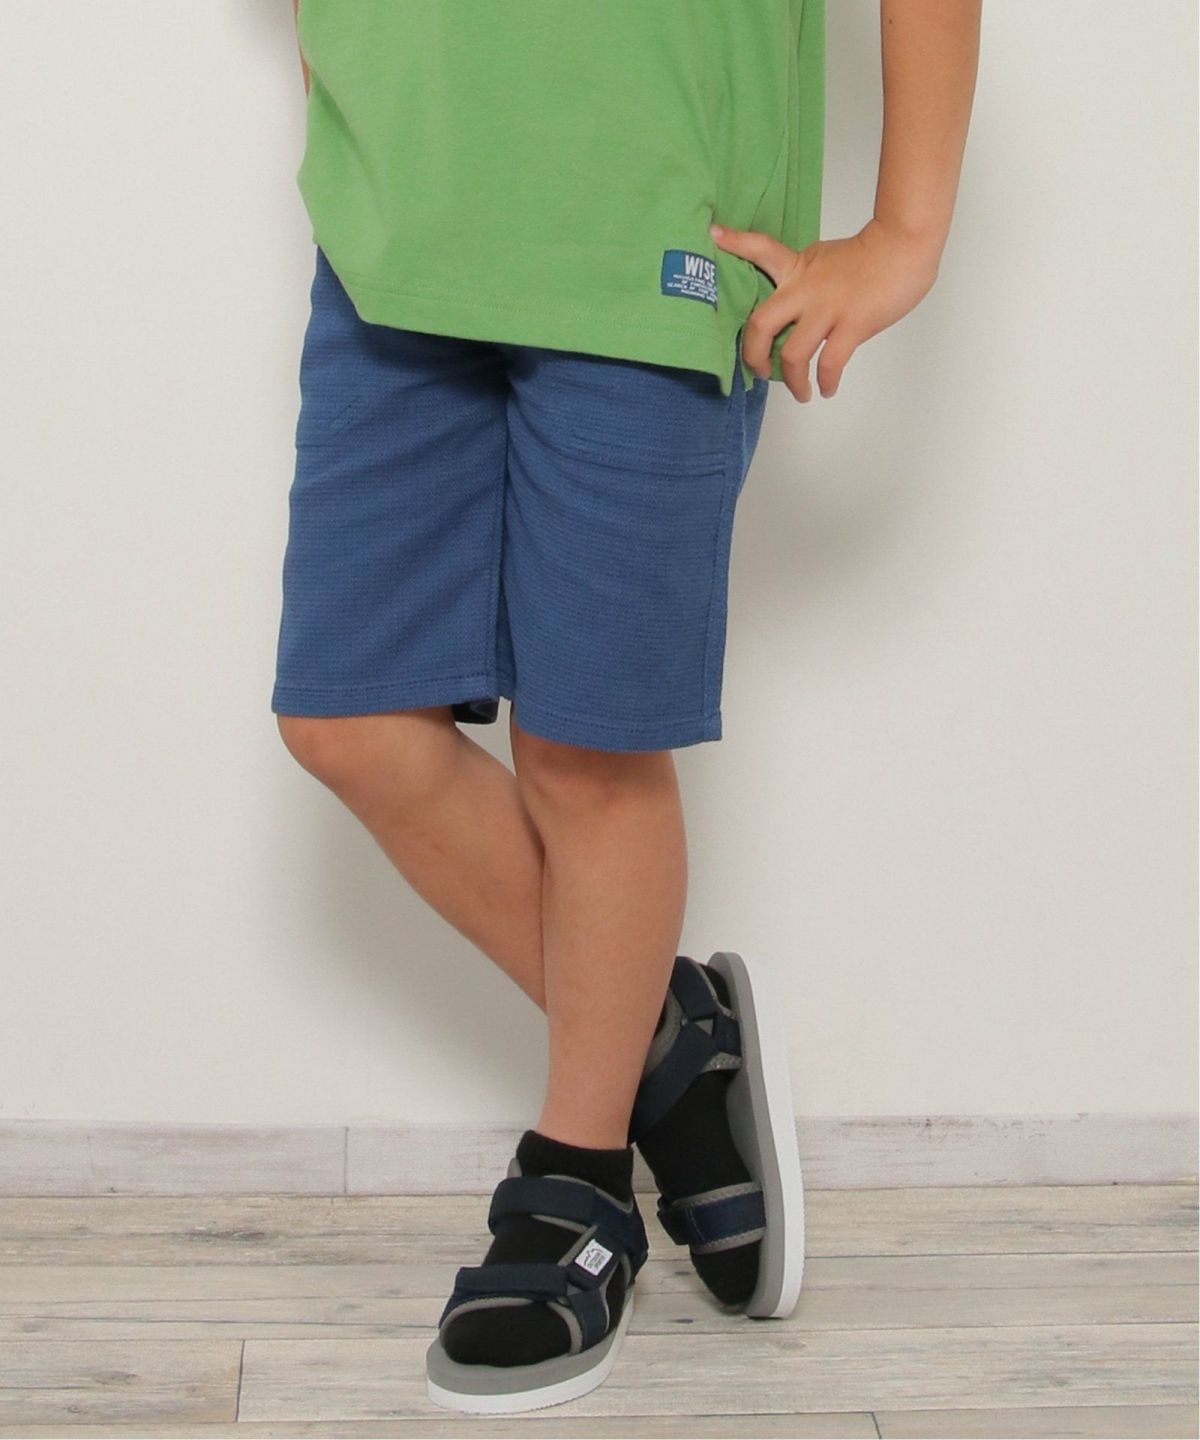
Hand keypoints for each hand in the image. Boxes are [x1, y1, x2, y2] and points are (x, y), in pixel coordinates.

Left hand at [710, 218, 942, 401]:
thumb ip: (802, 280)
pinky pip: (830, 363)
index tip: (713, 235)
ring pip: (793, 354)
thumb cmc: (869, 255)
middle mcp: (805, 289)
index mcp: (797, 269)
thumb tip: (789, 310)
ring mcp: (827, 308)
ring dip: (793, 382)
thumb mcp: (823, 259)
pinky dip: (826, 382)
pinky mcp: (852, 324)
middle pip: (761, 325)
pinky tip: (827, 389)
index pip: (761, 249)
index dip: (736, 242)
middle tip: (760, 372)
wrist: (905, 245)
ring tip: (801, 393)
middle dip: (753, 355)